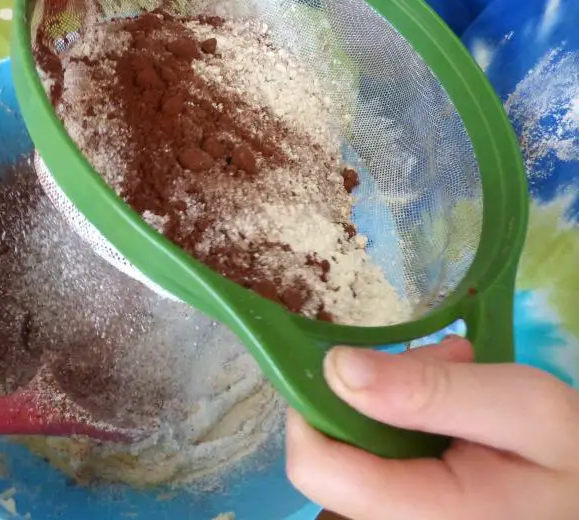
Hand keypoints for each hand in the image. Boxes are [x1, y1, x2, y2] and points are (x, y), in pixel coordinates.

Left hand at [286, 337, 578, 519]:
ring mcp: (401, 519)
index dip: (314, 407)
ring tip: (462, 377)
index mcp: (423, 517)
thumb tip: (337, 368)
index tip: (357, 363)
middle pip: (335, 451)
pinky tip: (457, 402)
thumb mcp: (524, 410)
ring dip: (400, 397)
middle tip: (447, 363)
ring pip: (359, 447)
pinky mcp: (409, 508)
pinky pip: (382, 456)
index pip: (314, 468)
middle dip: (378, 391)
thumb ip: (431, 392)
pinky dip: (411, 416)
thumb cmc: (575, 459)